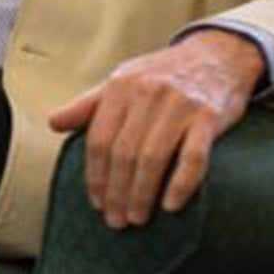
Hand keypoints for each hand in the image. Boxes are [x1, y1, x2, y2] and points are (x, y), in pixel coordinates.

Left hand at [45, 29, 264, 228]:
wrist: (219, 53)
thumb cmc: (164, 73)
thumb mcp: (123, 79)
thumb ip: (89, 104)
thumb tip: (54, 123)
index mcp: (120, 87)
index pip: (99, 140)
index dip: (95, 176)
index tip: (97, 202)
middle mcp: (147, 93)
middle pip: (123, 154)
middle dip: (117, 192)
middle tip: (116, 220)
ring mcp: (179, 105)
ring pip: (152, 158)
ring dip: (142, 194)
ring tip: (137, 218)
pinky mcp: (208, 117)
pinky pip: (193, 157)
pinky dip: (181, 184)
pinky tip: (171, 205)